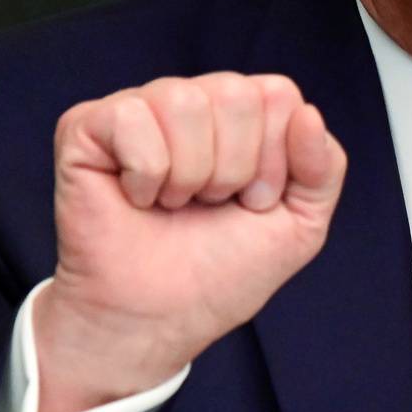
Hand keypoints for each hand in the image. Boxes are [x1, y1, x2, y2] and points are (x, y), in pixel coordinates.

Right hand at [37, 73, 346, 411]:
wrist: (159, 318)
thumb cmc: (220, 272)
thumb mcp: (300, 225)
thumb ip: (324, 169)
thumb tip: (307, 113)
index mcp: (243, 115)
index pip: (278, 93)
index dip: (274, 159)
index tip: (253, 203)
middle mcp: (192, 102)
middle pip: (236, 92)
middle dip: (234, 167)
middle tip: (210, 205)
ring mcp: (138, 109)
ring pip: (185, 100)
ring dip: (190, 173)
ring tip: (175, 203)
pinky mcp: (86, 126)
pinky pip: (131, 118)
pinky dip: (144, 173)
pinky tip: (137, 197)